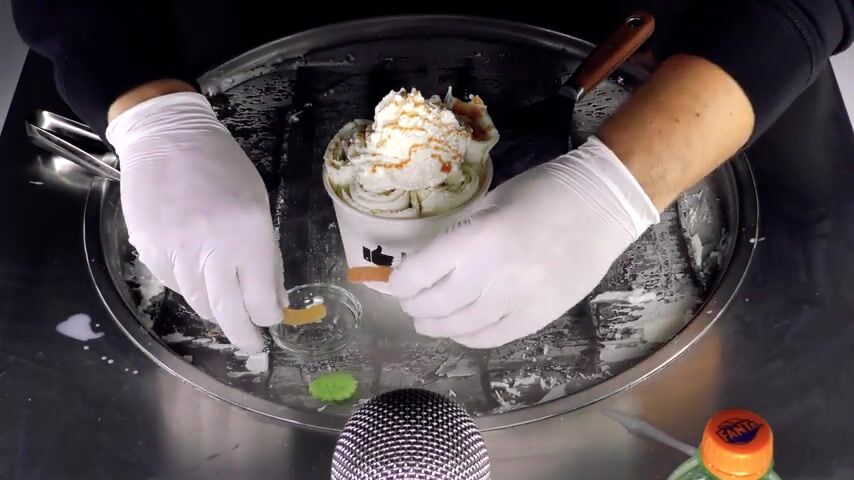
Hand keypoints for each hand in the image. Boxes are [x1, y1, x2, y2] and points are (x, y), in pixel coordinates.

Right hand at [107, 92, 286, 351]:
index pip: (261, 299)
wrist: (167, 137)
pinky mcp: (149, 249)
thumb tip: (276, 300)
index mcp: (249, 234)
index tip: (272, 320)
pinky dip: (188, 286)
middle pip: (228, 313)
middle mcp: (213, 247)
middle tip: (252, 346)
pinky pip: (172, 284)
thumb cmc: (223, 167)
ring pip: (198, 302)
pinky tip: (196, 271)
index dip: (268, 317)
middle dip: (244, 336)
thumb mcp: (259, 204)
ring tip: (226, 305)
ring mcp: (177, 250)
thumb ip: (268, 256)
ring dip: (215, 308)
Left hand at [389, 136, 658, 347]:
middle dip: (415, 307)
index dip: (400, 283)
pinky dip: (469, 338)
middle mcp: (491, 276)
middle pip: (436, 306)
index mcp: (475, 239)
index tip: (396, 283)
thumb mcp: (490, 203)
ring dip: (437, 326)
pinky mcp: (538, 317)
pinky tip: (461, 332)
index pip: (419, 274)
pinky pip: (493, 337)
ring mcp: (516, 301)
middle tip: (409, 305)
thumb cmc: (543, 192)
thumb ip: (460, 236)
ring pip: (461, 328)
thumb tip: (428, 263)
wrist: (603, 205)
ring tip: (428, 322)